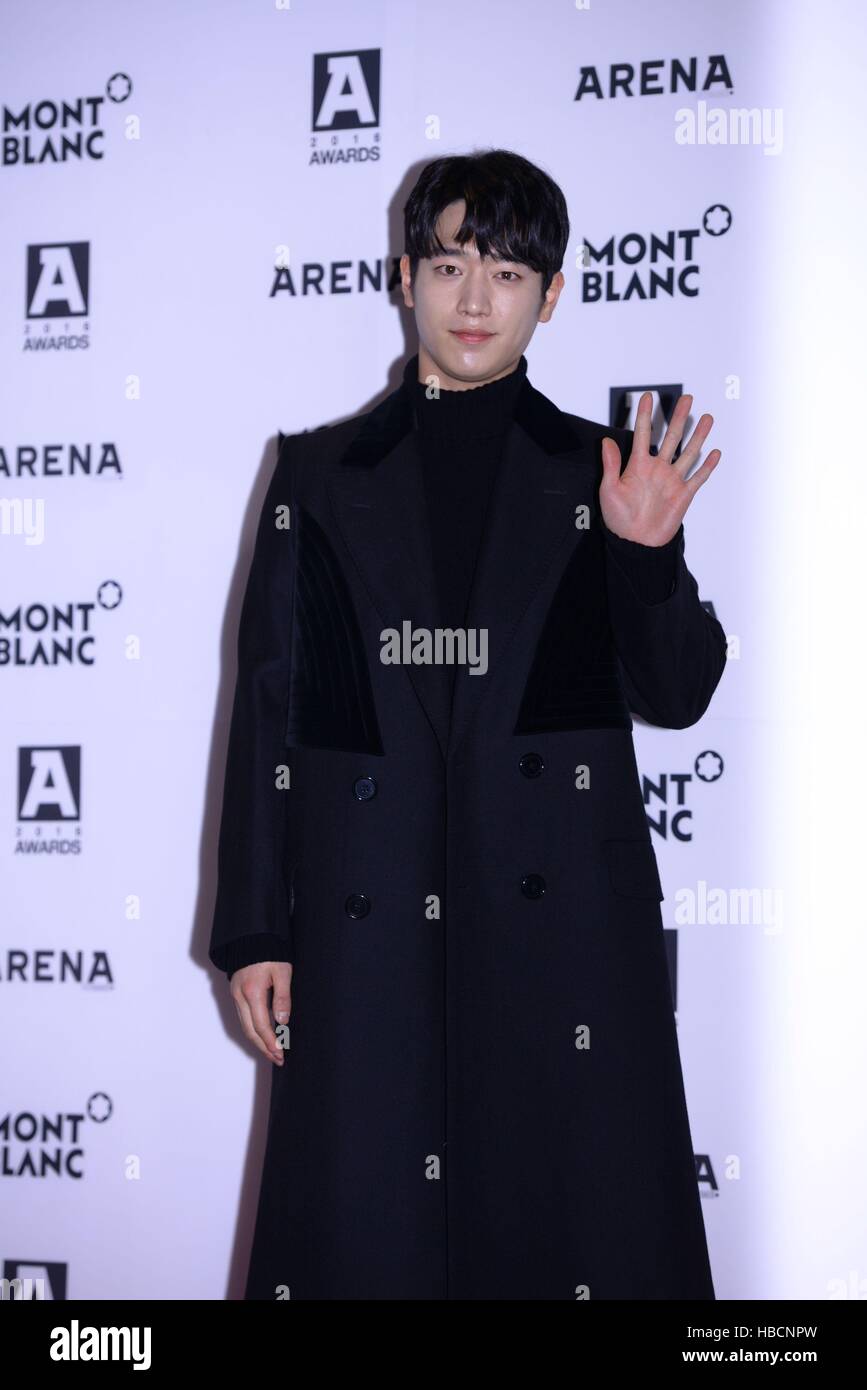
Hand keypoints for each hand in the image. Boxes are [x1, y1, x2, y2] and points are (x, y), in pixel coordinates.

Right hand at [230, 960, 291, 1065]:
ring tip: (272, 1052)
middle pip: (250, 1031)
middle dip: (264, 1047)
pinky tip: (263, 1036)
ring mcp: (236, 995)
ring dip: (258, 1041)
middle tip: (278, 1059)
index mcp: (252, 992)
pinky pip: (243, 1018)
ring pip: (245, 1026)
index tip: (281, 1053)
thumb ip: (282, 997)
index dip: (271, 1042)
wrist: (252, 937)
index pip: (261, 1025)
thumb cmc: (270, 952)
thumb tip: (282, 1022)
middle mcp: (240, 996)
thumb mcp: (282, 972)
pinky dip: (253, 1030)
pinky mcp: (236, 993)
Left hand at [600, 392, 720, 545]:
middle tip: (686, 398)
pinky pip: (698, 478)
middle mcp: (657, 469)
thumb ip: (611, 465)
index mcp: (637, 465)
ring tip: (706, 418)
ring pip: (688, 452)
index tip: (647, 396)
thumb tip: (606, 441)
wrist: (635, 543)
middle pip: (670, 437)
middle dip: (678, 417)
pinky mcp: (683, 494)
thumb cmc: (619, 519)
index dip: (644, 415)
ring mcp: (672, 480)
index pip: (641, 434)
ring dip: (698, 436)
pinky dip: (707, 466)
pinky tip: (715, 452)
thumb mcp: (609, 490)